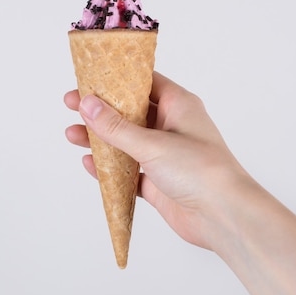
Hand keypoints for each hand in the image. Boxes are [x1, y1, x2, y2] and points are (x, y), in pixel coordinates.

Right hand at [64, 71, 250, 250]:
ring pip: (127, 142)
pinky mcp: (160, 182)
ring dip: (101, 140)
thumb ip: (116, 127)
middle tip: (72, 104)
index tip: (89, 77)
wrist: (223, 216)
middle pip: (130, 112)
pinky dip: (110, 169)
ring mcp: (165, 156)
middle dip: (101, 110)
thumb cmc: (200, 170)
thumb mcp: (152, 143)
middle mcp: (172, 127)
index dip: (116, 78)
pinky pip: (129, 171)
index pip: (144, 82)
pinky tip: (89, 165)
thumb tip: (87, 104)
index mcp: (179, 106)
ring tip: (72, 135)